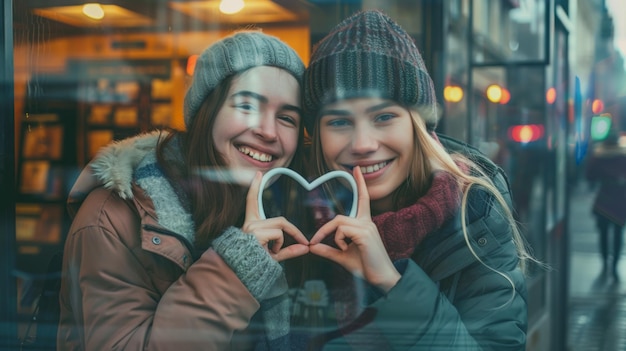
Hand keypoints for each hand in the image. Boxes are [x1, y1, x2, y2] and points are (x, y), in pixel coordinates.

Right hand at [243, 171, 309, 261]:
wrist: (241, 274)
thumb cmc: (255, 265)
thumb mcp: (274, 256)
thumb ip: (289, 251)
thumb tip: (305, 248)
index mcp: (251, 224)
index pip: (252, 202)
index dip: (255, 188)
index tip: (258, 175)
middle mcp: (250, 223)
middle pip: (281, 220)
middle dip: (294, 231)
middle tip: (304, 242)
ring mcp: (252, 227)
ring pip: (280, 227)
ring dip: (283, 241)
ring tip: (274, 252)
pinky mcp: (255, 233)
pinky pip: (278, 234)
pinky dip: (280, 244)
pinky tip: (271, 252)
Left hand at [309, 167, 400, 291]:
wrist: (382, 279)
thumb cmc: (367, 267)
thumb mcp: (343, 258)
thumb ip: (329, 251)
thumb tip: (313, 247)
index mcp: (364, 224)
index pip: (363, 199)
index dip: (359, 184)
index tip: (356, 169)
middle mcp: (367, 222)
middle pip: (339, 217)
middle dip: (324, 230)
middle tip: (314, 242)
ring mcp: (366, 227)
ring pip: (339, 223)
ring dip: (332, 237)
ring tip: (341, 250)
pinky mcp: (364, 234)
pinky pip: (342, 230)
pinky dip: (338, 241)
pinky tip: (347, 250)